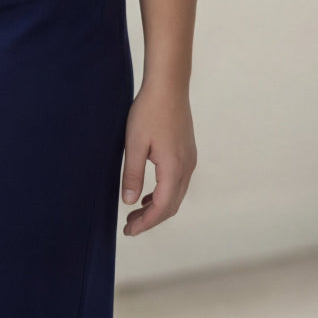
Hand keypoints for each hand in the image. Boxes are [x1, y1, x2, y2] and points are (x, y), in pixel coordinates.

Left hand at [120, 84, 196, 235]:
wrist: (168, 87)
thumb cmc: (149, 111)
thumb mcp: (134, 144)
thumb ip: (133, 175)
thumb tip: (130, 202)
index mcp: (174, 168)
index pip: (162, 207)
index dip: (146, 223)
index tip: (129, 231)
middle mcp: (186, 167)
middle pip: (172, 205)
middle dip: (151, 219)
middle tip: (129, 226)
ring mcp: (189, 160)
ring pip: (176, 195)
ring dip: (157, 207)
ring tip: (135, 213)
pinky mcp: (187, 153)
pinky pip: (177, 183)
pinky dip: (163, 194)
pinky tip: (148, 194)